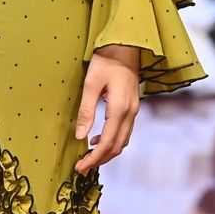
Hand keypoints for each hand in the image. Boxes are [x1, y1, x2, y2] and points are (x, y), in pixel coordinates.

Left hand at [74, 44, 140, 172]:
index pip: (108, 143)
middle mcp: (131, 113)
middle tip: (82, 166)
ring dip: (107, 152)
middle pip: (117, 147)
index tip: (80, 167)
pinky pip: (125, 132)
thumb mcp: (91, 84)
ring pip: (123, 141)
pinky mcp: (133, 107)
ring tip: (88, 156)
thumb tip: (80, 136)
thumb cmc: (106, 61)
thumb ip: (86, 111)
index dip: (94, 158)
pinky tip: (98, 138)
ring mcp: (134, 111)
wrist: (125, 46)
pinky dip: (113, 141)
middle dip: (100, 160)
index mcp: (120, 109)